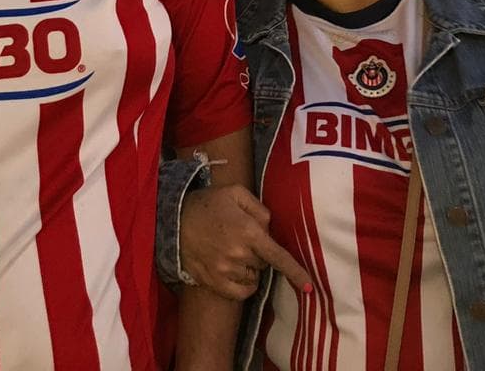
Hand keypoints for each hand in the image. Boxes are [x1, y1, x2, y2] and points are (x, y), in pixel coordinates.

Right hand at [179, 184, 312, 300]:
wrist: (174, 219)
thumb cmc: (209, 203)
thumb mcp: (236, 193)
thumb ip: (259, 208)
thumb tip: (271, 227)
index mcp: (248, 232)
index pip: (278, 257)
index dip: (296, 273)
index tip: (310, 287)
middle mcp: (239, 254)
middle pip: (264, 264)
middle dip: (259, 254)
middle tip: (242, 239)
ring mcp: (226, 271)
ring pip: (253, 278)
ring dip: (249, 268)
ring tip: (232, 252)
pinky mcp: (214, 282)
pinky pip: (240, 293)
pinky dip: (243, 285)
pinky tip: (234, 271)